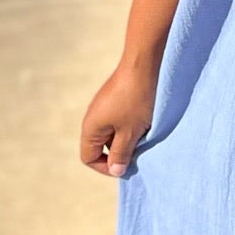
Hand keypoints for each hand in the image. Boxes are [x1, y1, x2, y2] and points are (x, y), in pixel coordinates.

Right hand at [80, 58, 157, 178]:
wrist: (144, 64)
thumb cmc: (136, 101)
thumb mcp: (130, 133)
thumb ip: (121, 153)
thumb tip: (115, 170)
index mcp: (90, 127)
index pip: (89, 157)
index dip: (106, 167)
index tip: (127, 165)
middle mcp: (93, 117)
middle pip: (101, 146)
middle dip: (120, 152)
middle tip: (140, 150)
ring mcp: (104, 106)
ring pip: (113, 133)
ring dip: (128, 138)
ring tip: (145, 134)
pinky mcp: (116, 98)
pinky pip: (120, 120)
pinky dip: (132, 125)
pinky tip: (146, 120)